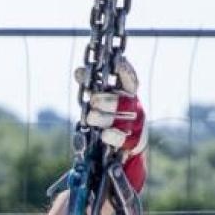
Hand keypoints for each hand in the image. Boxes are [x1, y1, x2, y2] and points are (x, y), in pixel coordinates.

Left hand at [76, 57, 146, 191]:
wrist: (117, 152)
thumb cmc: (108, 119)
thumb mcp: (100, 102)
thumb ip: (91, 87)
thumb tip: (79, 71)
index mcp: (128, 95)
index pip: (130, 80)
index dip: (125, 70)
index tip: (116, 62)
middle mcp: (134, 108)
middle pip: (123, 100)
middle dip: (106, 99)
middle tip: (92, 100)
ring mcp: (136, 125)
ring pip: (120, 118)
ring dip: (103, 117)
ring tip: (90, 117)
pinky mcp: (133, 143)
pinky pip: (122, 137)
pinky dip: (111, 135)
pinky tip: (103, 134)